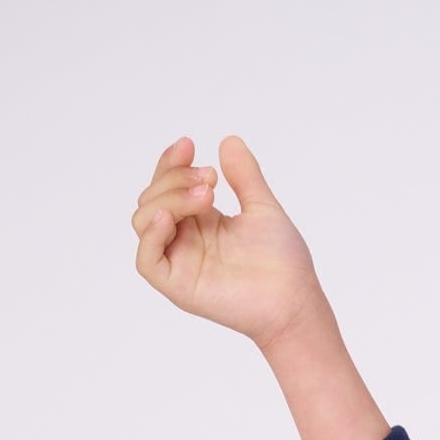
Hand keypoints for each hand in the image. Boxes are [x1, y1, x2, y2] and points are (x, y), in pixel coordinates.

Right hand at [130, 134, 327, 347]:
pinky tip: (171, 217)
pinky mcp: (179, 286)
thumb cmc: (283, 262)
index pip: (166, 184)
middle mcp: (185, 239)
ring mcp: (180, 262)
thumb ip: (244, 177)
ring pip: (145, 220)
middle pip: (152, 197)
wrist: (295, 299)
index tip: (189, 144)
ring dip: (168, 198)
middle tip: (210, 178)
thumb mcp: (262, 207)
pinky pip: (146, 260)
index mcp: (199, 220)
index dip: (170, 162)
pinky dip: (152, 234)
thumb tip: (229, 140)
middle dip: (174, 178)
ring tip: (206, 195)